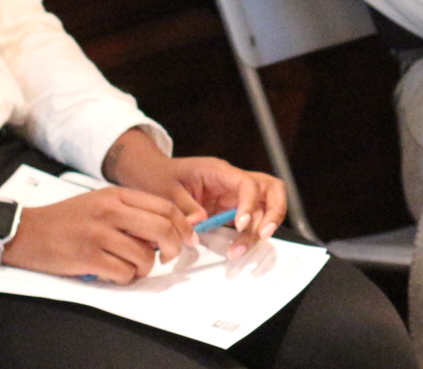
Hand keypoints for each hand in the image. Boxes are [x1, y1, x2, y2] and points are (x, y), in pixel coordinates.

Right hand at [0, 186, 189, 282]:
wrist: (26, 231)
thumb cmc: (66, 219)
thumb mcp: (101, 202)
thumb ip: (131, 212)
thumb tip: (166, 231)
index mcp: (117, 195)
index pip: (165, 207)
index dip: (182, 226)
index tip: (187, 239)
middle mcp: (110, 212)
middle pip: (162, 229)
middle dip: (173, 248)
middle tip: (169, 257)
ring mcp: (99, 235)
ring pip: (144, 256)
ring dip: (145, 268)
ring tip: (131, 267)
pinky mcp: (87, 258)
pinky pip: (123, 273)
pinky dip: (125, 278)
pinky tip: (114, 273)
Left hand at [107, 130, 286, 260]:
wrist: (148, 174)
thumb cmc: (157, 176)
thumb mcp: (165, 191)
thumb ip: (185, 209)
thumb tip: (199, 227)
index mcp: (218, 171)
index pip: (248, 183)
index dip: (250, 204)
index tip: (240, 225)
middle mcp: (231, 182)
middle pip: (271, 189)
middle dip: (273, 212)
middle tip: (262, 234)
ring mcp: (231, 196)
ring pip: (264, 206)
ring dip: (260, 228)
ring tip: (240, 250)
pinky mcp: (227, 209)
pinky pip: (248, 220)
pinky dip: (248, 234)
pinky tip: (236, 249)